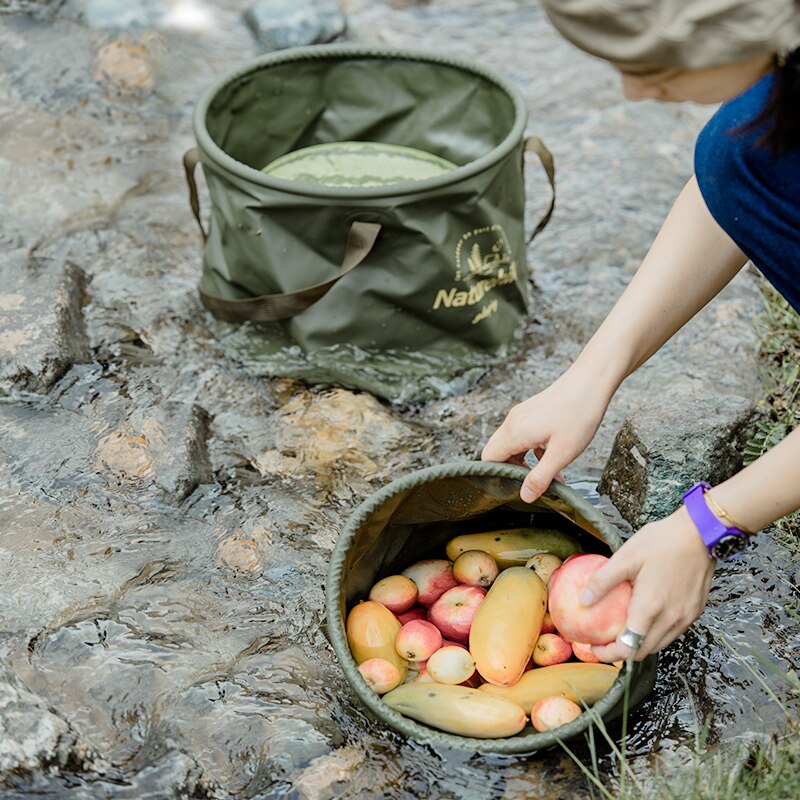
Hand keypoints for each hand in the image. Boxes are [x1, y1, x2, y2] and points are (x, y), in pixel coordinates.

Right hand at [481, 367, 611, 501]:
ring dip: (526, 462)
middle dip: (513, 471)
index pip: (488, 460)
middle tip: (534, 483)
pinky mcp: (531, 413)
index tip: (516, 488)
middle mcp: (512, 422)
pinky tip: (554, 457)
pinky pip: (523, 436)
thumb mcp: (562, 453)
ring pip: (512, 446)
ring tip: (549, 474)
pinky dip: (533, 450)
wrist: (591, 382)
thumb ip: (540, 477)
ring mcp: (521, 416)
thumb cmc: (579, 414)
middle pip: (497, 453)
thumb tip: (525, 496)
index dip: (497, 477)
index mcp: (514, 432)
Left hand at [588, 507, 715, 661]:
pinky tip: (644, 618)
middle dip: (621, 652)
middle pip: (643, 651)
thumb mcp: (626, 557)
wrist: (701, 533)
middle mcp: (671, 619)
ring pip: (659, 644)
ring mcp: (686, 617)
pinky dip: (655, 633)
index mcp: (651, 608)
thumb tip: (583, 601)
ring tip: (621, 631)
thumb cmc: (663, 542)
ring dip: (639, 644)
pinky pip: (672, 632)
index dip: (608, 653)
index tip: (594, 646)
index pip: (628, 648)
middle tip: (603, 640)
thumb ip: (603, 581)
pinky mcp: (695, 611)